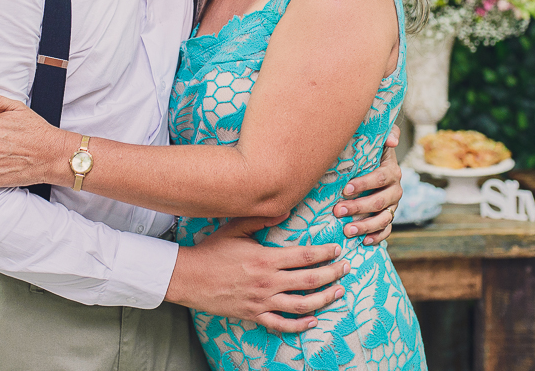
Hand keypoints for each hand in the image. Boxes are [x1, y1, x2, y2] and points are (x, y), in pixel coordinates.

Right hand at [167, 216, 347, 333]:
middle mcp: (267, 282)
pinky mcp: (253, 315)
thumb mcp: (235, 228)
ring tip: (337, 292)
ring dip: (324, 299)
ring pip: (301, 304)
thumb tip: (286, 208)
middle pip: (309, 280)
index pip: (304, 256)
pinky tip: (313, 321)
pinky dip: (299, 326)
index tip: (336, 250)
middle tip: (345, 268)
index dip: (324, 253)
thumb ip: (262, 218)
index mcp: (265, 259)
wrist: (189, 277)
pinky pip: (281, 326)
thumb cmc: (212, 251)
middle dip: (332, 274)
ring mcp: (261, 302)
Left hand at [334, 125, 402, 243]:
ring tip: (347, 230)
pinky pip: (387, 231)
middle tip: (338, 211)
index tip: (346, 189)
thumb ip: (385, 134)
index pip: (380, 178)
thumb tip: (392, 140)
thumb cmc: (369, 153)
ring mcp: (393, 206)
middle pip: (379, 201)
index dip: (364, 184)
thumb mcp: (376, 142)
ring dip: (365, 226)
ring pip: (383, 219)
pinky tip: (365, 242)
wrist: (374, 165)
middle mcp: (395, 190)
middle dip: (358, 207)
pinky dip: (377, 237)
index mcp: (392, 171)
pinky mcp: (389, 217)